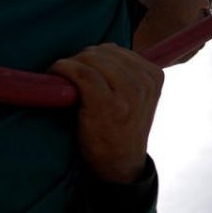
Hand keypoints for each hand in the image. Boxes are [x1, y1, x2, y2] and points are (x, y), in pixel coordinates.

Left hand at [49, 44, 164, 183]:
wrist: (119, 164)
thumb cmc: (121, 128)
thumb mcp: (138, 97)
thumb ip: (128, 72)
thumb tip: (103, 48)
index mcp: (155, 76)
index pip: (116, 50)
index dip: (93, 58)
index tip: (81, 71)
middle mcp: (145, 83)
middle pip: (102, 52)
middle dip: (80, 61)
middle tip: (70, 79)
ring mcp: (129, 94)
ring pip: (91, 60)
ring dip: (70, 65)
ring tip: (64, 81)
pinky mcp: (107, 105)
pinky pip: (81, 73)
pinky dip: (64, 70)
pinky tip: (56, 76)